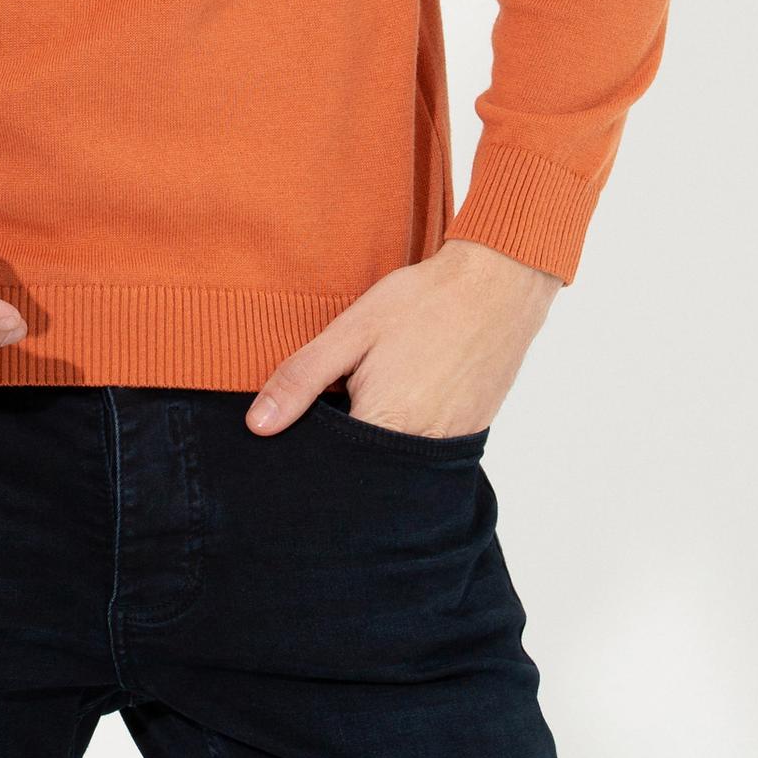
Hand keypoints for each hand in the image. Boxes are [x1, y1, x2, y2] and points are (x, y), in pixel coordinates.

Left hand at [244, 237, 561, 436]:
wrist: (498, 284)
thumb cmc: (422, 302)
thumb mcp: (352, 331)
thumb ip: (302, 379)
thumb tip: (258, 426)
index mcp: (387, 424)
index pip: (331, 467)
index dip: (310, 449)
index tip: (303, 426)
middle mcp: (422, 449)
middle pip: (364, 472)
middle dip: (343, 449)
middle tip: (343, 397)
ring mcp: (452, 445)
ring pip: (395, 464)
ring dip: (375, 440)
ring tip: (375, 391)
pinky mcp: (471, 435)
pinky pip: (426, 453)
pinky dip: (406, 433)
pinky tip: (405, 394)